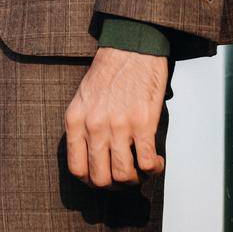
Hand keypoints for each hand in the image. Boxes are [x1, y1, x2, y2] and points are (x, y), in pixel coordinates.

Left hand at [64, 47, 167, 188]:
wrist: (131, 46)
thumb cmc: (109, 72)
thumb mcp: (83, 98)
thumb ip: (83, 127)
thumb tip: (92, 161)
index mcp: (75, 119)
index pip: (77, 168)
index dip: (91, 180)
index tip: (103, 177)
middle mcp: (94, 125)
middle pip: (100, 179)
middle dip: (114, 185)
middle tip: (125, 176)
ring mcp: (118, 125)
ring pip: (123, 176)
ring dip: (135, 180)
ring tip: (141, 169)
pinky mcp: (142, 123)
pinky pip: (147, 164)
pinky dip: (154, 169)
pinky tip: (156, 161)